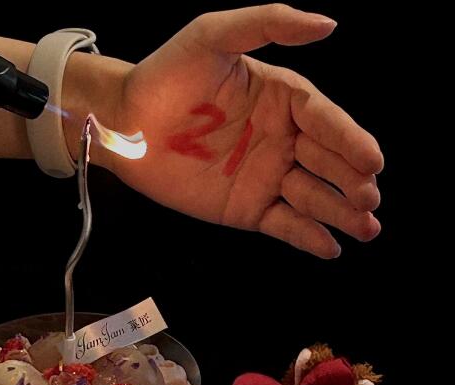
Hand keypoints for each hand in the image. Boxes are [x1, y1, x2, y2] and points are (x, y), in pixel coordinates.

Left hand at [110, 4, 382, 257]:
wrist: (126, 123)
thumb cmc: (167, 74)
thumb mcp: (212, 34)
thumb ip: (268, 23)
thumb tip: (328, 24)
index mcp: (283, 100)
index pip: (325, 121)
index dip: (349, 140)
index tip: (372, 160)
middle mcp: (283, 140)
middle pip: (327, 163)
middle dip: (352, 182)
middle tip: (370, 198)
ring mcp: (267, 177)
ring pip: (312, 198)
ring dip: (340, 214)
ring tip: (366, 228)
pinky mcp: (248, 209)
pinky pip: (283, 224)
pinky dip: (307, 237)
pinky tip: (330, 248)